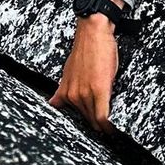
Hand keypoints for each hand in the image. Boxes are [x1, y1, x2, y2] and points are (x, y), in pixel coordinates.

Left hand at [50, 13, 118, 131]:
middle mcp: (73, 95)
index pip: (75, 117)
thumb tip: (54, 103)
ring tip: (108, 130)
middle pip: (86, 120)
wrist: (93, 32)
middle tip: (102, 131)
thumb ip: (63, 90)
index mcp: (66, 91)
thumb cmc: (86, 49)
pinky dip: (107, 126)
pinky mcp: (100, 90)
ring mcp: (85, 93)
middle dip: (94, 126)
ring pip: (94, 120)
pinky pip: (102, 116)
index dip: (85, 125)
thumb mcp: (68, 72)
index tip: (91, 129)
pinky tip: (111, 130)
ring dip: (102, 127)